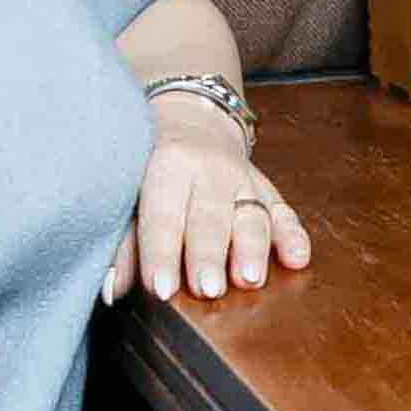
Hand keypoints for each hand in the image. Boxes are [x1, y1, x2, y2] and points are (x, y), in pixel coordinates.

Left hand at [111, 102, 313, 301]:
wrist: (192, 120)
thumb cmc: (151, 165)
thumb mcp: (129, 191)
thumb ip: (123, 242)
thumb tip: (112, 289)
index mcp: (169, 164)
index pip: (164, 215)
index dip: (161, 253)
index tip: (161, 289)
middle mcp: (210, 169)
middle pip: (210, 217)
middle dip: (209, 255)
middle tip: (208, 289)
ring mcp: (244, 179)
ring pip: (251, 215)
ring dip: (252, 249)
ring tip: (250, 279)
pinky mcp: (267, 190)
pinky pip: (283, 213)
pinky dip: (293, 236)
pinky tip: (297, 259)